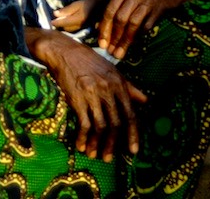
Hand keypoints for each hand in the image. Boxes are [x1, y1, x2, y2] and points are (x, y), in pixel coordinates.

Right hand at [32, 30, 146, 161]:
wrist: (64, 51)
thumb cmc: (89, 61)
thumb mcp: (112, 70)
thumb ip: (129, 87)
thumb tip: (145, 101)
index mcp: (119, 84)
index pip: (130, 114)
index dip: (132, 135)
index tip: (132, 151)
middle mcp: (108, 90)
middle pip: (115, 124)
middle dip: (112, 144)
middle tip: (108, 158)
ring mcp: (92, 95)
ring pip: (100, 126)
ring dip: (97, 144)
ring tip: (94, 155)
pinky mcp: (77, 98)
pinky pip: (84, 123)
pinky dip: (83, 137)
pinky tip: (80, 145)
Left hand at [51, 0, 109, 31]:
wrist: (102, 6)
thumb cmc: (88, 3)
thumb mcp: (77, 4)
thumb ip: (66, 10)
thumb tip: (54, 14)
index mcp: (77, 20)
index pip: (63, 24)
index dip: (55, 23)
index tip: (50, 21)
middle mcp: (79, 26)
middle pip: (65, 29)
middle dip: (59, 26)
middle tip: (54, 22)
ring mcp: (83, 28)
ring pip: (70, 30)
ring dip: (64, 27)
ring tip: (60, 23)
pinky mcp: (85, 28)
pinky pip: (74, 30)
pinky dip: (69, 27)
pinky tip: (68, 24)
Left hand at [98, 0, 188, 59]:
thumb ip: (115, 4)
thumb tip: (100, 26)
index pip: (110, 10)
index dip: (105, 27)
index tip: (102, 42)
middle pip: (121, 18)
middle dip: (114, 37)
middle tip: (111, 51)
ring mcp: (148, 1)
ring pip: (134, 23)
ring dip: (126, 40)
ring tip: (120, 52)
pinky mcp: (159, 8)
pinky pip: (147, 25)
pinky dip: (139, 35)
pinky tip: (133, 43)